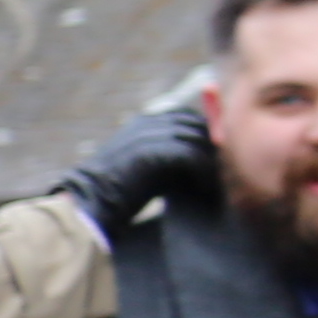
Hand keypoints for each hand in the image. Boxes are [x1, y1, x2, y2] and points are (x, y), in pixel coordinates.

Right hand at [50, 97, 213, 228]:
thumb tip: (216, 157)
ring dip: (211, 163)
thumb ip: (179, 155)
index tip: (218, 163)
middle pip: (200, 126)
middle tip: (223, 175)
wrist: (94, 199)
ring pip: (198, 140)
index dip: (210, 138)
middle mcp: (149, 121)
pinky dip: (201, 173)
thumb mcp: (157, 165)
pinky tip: (203, 189)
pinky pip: (189, 156)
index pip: (193, 118)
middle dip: (214, 150)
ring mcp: (148, 134)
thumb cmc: (127, 188)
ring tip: (214, 185)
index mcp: (148, 120)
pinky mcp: (149, 151)